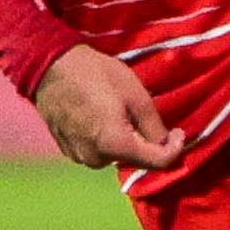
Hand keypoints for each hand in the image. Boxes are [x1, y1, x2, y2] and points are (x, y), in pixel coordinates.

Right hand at [32, 45, 185, 171]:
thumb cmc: (95, 74)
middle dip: (145, 141)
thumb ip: (154, 126)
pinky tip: (100, 114)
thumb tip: (166, 144)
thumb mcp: (136, 95)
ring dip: (124, 139)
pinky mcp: (67, 150)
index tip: (179, 131)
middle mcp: (96, 159)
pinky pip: (96, 150)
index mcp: (115, 146)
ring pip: (115, 155)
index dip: (175, 149)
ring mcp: (78, 157)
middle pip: (135, 159)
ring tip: (119, 111)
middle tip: (143, 113)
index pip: (158, 163)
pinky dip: (104, 138)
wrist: (49, 67)